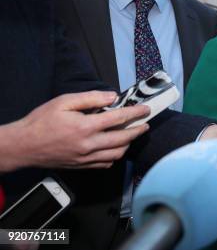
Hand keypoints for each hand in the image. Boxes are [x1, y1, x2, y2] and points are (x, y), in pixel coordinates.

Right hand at [1, 91, 149, 171]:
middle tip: (145, 124)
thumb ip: (90, 98)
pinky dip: (115, 156)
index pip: (118, 118)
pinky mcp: (82, 166)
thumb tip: (112, 97)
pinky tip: (115, 147)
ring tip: (132, 134)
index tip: (146, 110)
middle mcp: (88, 145)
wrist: (23, 146)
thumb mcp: (64, 101)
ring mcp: (86, 158)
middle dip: (138, 130)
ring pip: (117, 154)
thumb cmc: (41, 121)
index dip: (135, 113)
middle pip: (123, 139)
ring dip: (128, 144)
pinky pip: (105, 164)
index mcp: (85, 126)